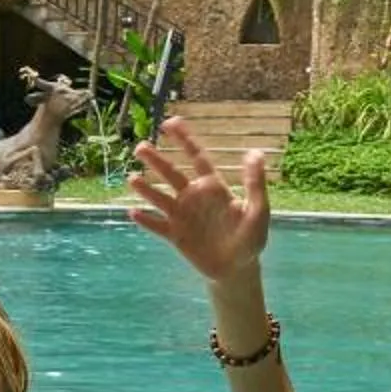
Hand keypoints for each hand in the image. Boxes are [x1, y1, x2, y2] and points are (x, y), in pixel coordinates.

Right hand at [126, 118, 269, 285]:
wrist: (237, 269)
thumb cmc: (250, 238)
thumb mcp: (258, 211)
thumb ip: (255, 183)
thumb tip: (254, 152)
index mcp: (213, 187)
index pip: (196, 157)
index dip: (184, 138)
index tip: (170, 122)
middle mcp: (193, 197)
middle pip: (171, 174)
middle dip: (156, 160)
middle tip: (140, 147)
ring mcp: (182, 216)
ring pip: (160, 198)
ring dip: (146, 189)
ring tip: (132, 179)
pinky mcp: (175, 236)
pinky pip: (157, 226)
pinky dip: (146, 221)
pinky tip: (133, 212)